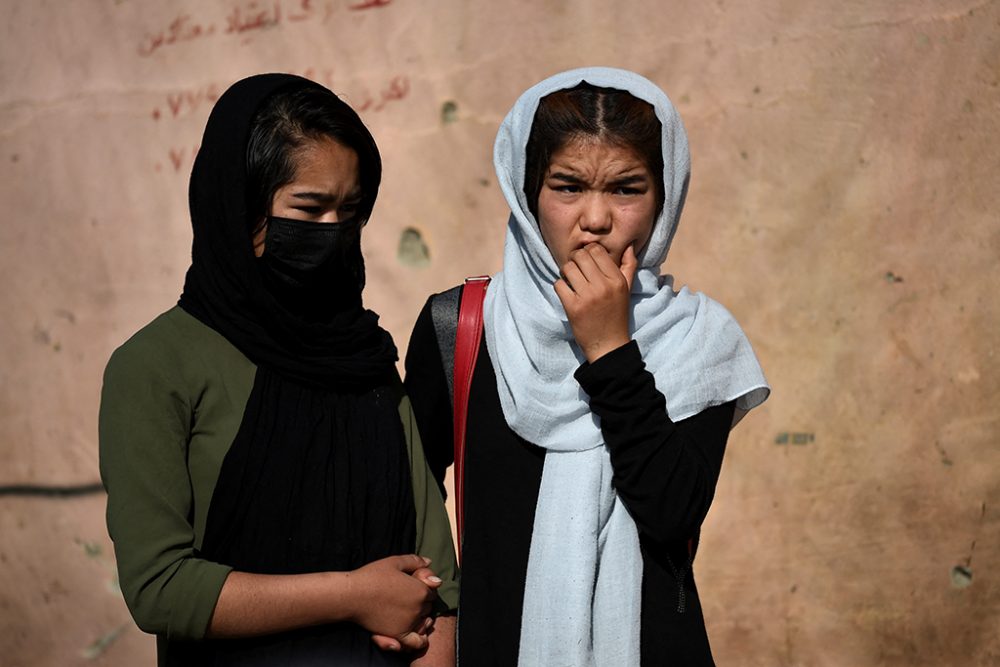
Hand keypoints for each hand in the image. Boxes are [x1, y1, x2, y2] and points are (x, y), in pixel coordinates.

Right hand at [369, 565, 442, 652]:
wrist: (352, 595)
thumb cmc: (372, 576)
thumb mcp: (394, 562)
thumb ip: (414, 561)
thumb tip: (428, 562)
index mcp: (420, 590)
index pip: (432, 592)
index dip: (423, 588)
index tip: (411, 587)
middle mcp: (418, 608)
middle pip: (428, 607)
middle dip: (421, 602)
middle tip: (405, 597)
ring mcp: (409, 622)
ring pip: (422, 621)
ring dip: (418, 617)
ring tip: (405, 610)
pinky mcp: (397, 634)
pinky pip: (416, 642)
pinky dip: (419, 639)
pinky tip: (413, 630)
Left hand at [554, 243, 637, 362]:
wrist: (608, 344)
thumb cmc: (616, 315)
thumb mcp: (626, 290)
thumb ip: (629, 266)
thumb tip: (628, 245)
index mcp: (616, 280)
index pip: (596, 250)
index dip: (587, 252)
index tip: (586, 261)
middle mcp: (603, 286)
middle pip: (580, 256)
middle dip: (574, 259)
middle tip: (575, 269)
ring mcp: (587, 297)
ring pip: (568, 268)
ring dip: (566, 272)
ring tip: (570, 280)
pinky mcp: (573, 307)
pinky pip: (559, 284)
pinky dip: (560, 287)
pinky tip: (567, 293)